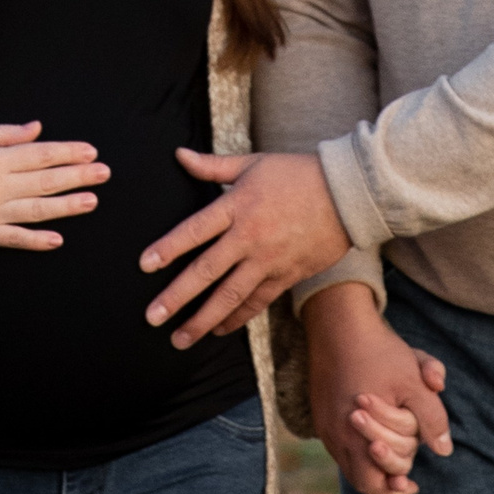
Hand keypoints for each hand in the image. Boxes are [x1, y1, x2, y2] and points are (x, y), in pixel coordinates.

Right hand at [0, 122, 105, 248]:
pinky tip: (58, 239)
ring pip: (36, 210)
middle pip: (46, 181)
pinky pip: (13, 238)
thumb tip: (38, 130)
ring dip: (67, 206)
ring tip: (91, 201)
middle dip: (78, 176)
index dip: (69, 153)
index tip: (91, 152)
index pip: (41, 154)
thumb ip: (6, 133)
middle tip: (104, 173)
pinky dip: (36, 240)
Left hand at [139, 151, 351, 347]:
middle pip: (206, 271)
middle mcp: (249, 237)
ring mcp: (268, 260)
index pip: (195, 230)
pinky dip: (237, 318)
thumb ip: (212, 166)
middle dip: (176, 296)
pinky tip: (218, 330)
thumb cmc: (297, 174)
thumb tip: (178, 154)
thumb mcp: (253, 164)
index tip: (145, 266)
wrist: (347, 194)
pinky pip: (257, 302)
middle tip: (152, 317)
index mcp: (237, 205)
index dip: (169, 248)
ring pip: (230, 295)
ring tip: (180, 338)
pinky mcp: (286, 275)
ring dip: (203, 320)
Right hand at [305, 284, 450, 493]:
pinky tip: (374, 434)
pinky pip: (339, 444)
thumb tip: (445, 450)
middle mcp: (336, 435)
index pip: (374, 482)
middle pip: (361, 479)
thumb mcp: (415, 382)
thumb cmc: (379, 351)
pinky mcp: (321, 413)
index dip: (395, 488)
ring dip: (372, 463)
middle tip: (405, 476)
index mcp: (357, 433)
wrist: (339, 322)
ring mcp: (325, 425)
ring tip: (392, 454)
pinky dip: (358, 446)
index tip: (412, 485)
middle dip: (387, 476)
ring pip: (348, 462)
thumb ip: (432, 418)